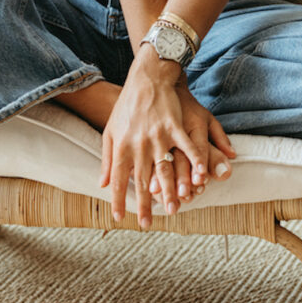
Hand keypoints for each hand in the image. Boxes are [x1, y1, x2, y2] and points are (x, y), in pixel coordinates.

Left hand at [100, 47, 203, 228]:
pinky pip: (186, 148)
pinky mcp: (175, 127)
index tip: (119, 218)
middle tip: (146, 224)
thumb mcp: (111, 130)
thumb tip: (102, 183)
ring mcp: (158, 136)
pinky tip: (200, 178)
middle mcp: (139, 144)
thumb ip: (106, 158)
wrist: (146, 78)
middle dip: (144, 204)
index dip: (118, 199)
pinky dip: (194, 163)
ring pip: (165, 169)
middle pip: (142, 180)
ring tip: (173, 209)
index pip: (117, 178)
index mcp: (122, 146)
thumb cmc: (127, 106)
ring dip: (170, 191)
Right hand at [149, 85, 235, 199]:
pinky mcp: (146, 136)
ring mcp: (160, 133)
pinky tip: (149, 186)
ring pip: (162, 160)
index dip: (200, 164)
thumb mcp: (206, 118)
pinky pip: (147, 156)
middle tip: (184, 195)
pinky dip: (149, 172)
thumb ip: (220, 138)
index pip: (199, 146)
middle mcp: (177, 129)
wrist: (157, 85)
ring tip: (165, 197)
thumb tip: (232, 157)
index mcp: (195, 123)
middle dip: (182, 178)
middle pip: (180, 157)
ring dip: (164, 180)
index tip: (201, 181)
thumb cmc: (187, 107)